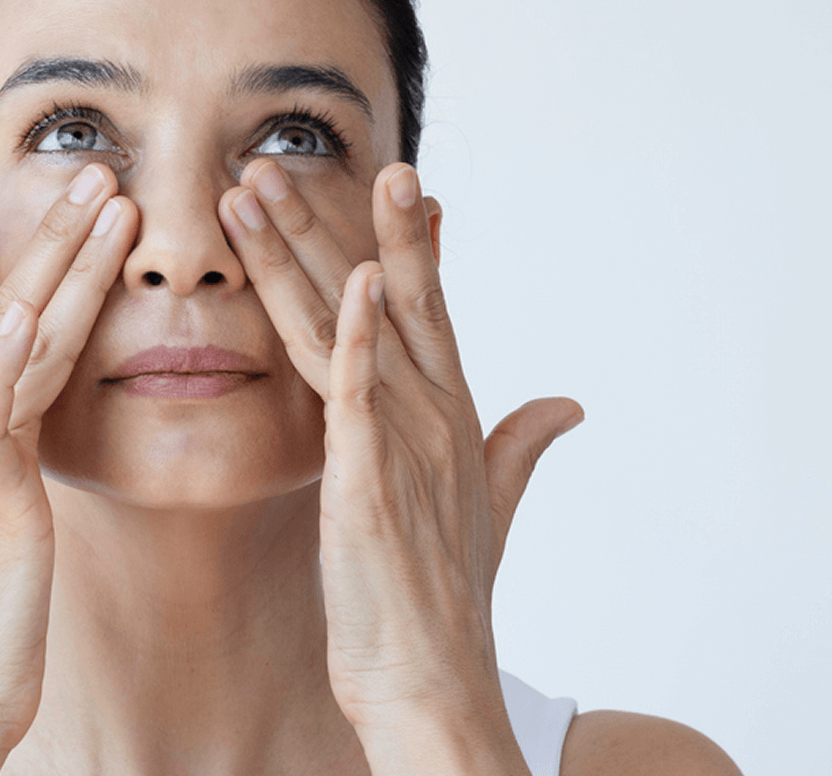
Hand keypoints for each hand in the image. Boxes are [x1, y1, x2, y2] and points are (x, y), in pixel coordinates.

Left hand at [219, 159, 582, 738]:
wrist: (432, 681)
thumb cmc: (447, 595)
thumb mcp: (491, 505)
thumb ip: (523, 444)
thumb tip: (568, 402)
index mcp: (447, 413)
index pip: (425, 307)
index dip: (405, 241)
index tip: (390, 177)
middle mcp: (429, 414)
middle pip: (381, 295)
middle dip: (334, 220)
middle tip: (283, 151)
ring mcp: (401, 444)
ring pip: (351, 327)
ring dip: (309, 252)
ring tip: (263, 186)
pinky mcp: (370, 484)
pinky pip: (360, 399)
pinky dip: (358, 340)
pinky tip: (352, 285)